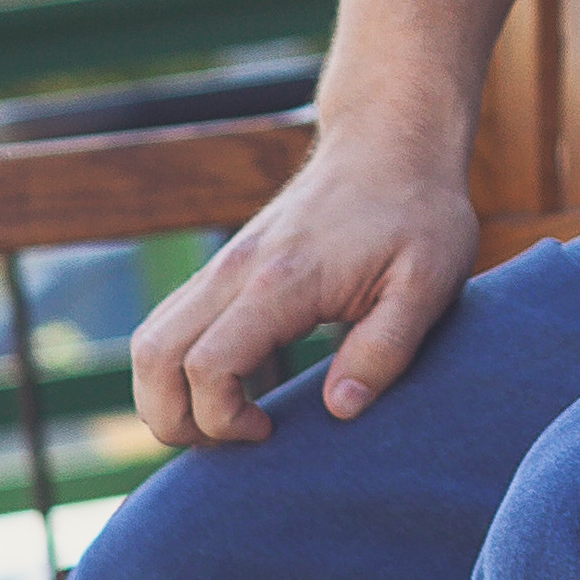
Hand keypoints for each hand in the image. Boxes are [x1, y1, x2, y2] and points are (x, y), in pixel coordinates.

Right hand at [127, 131, 479, 445]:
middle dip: (174, 420)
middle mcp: (236, 269)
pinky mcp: (227, 265)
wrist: (391, 141)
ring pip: (150, 341)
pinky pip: (170, 322)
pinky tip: (230, 384)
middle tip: (236, 438)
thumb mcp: (429, 281)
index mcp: (283, 280)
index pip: (208, 367)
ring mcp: (225, 264)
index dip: (223, 420)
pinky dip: (176, 366)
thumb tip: (340, 410)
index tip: (270, 430)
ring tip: (226, 420)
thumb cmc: (418, 213)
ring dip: (165, 395)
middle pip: (154, 358)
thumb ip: (386, 349)